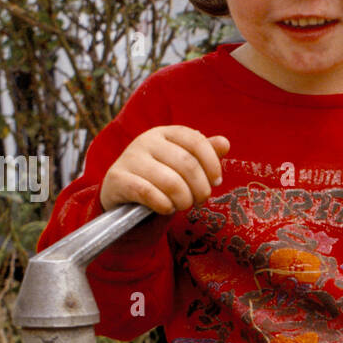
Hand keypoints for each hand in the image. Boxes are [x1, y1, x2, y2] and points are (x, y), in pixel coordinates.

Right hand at [100, 127, 229, 214]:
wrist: (122, 195)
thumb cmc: (158, 178)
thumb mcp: (181, 165)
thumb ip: (203, 154)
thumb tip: (224, 143)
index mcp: (165, 133)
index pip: (196, 141)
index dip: (212, 164)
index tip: (216, 182)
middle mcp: (146, 140)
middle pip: (187, 164)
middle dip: (200, 188)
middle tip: (199, 200)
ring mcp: (130, 158)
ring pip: (170, 182)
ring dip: (183, 200)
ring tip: (182, 205)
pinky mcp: (117, 178)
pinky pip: (149, 193)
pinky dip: (164, 205)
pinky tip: (167, 209)